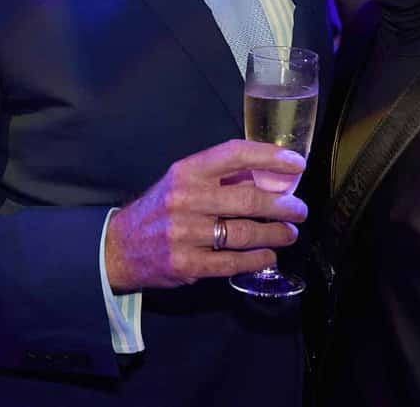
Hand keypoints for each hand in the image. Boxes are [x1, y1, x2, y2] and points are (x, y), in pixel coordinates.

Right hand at [103, 140, 306, 291]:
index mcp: (187, 171)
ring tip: (289, 233)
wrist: (119, 247)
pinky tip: (268, 256)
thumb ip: (220, 178)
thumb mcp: (182, 182)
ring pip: (244, 233)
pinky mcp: (187, 264)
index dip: (270, 156)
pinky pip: (232, 263)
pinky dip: (257, 259)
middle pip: (247, 198)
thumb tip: (269, 176)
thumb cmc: (160, 209)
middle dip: (282, 205)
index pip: (235, 154)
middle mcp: (186, 199)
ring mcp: (185, 234)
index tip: (297, 163)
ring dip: (275, 234)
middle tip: (300, 210)